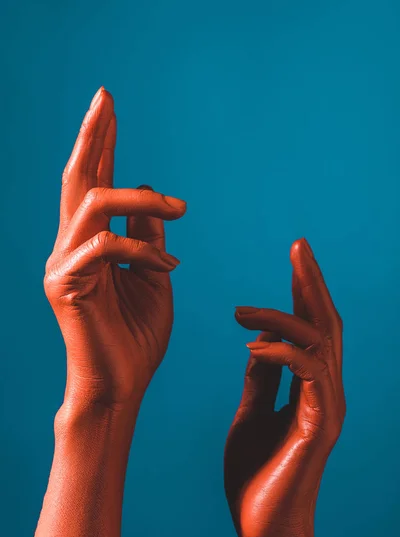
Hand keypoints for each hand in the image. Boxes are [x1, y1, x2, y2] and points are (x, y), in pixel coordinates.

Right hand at [44, 87, 185, 415]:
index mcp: (93, 244)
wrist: (122, 385)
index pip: (96, 184)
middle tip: (106, 96)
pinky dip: (141, 249)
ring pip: (92, 204)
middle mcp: (71, 247)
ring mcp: (64, 264)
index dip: (102, 144)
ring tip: (179, 207)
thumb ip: (148, 236)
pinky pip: (103, 246)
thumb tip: (147, 193)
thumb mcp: (154, 276)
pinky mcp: (66, 285)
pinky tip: (167, 265)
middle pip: (78, 179)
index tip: (109, 106)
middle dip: (93, 136)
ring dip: (140, 197)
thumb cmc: (137, 337)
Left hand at [224, 238, 344, 536]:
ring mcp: (327, 407)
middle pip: (326, 324)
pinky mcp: (319, 426)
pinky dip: (281, 352)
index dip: (304, 291)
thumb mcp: (251, 413)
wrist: (262, 527)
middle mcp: (326, 391)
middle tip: (298, 247)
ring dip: (284, 318)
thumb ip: (260, 379)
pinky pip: (307, 374)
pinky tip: (252, 344)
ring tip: (243, 312)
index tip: (295, 258)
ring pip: (320, 343)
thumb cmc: (256, 474)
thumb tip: (260, 344)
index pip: (311, 328)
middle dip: (312, 283)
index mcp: (310, 387)